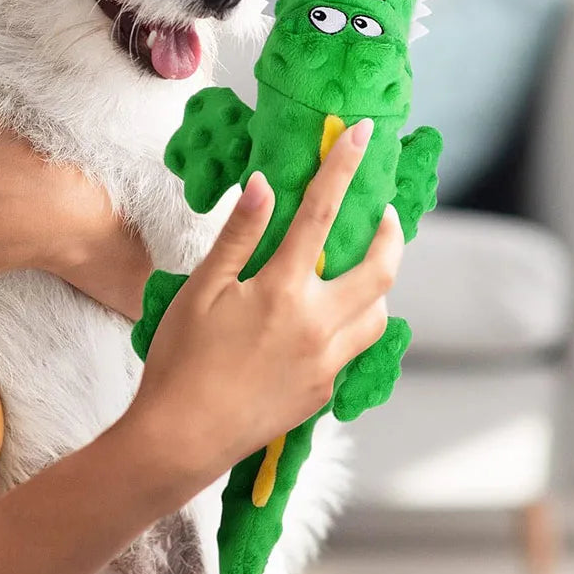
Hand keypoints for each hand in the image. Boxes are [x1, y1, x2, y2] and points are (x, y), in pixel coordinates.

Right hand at [128, 119, 403, 485]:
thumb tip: (265, 186)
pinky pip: (357, 348)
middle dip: (391, 234)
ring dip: (378, 282)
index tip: (359, 134)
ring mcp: (327, 363)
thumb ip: (239, 236)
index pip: (322, 213)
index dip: (343, 167)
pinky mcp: (324, 392)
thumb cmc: (181, 361)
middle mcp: (318, 325)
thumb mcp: (202, 290)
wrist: (182, 439)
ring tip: (358, 268)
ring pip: (379, 313)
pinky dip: (357, 321)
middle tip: (383, 215)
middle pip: (380, 269)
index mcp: (283, 291)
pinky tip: (329, 318)